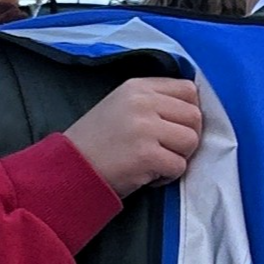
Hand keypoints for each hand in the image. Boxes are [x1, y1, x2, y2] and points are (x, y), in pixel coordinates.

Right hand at [66, 77, 203, 198]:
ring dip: (179, 157)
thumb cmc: (97, 141)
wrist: (69, 168)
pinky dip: (167, 176)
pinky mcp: (146, 155)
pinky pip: (179, 166)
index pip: (188, 89)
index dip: (188, 112)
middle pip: (194, 116)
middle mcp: (142, 102)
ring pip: (191, 141)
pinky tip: (148, 176)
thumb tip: (193, 110)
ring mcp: (145, 128)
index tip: (174, 128)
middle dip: (187, 138)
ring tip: (156, 162)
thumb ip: (154, 101)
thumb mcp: (122, 105)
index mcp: (137, 87)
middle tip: (166, 150)